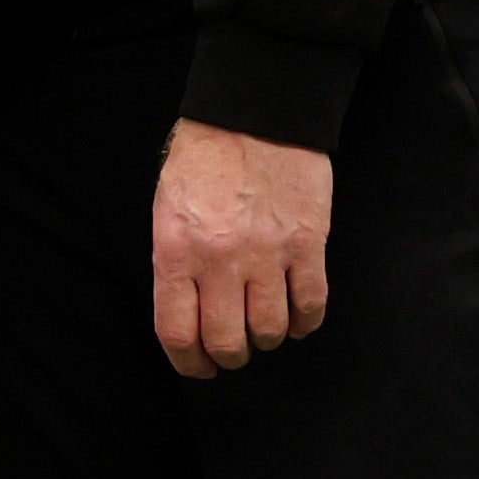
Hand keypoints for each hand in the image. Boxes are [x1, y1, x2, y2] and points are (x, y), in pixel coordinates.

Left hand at [151, 116, 330, 376]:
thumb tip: (189, 315)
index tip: (199, 368)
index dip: (189, 363)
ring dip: (267, 338)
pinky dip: (305, 322)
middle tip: (234, 351)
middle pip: (228, 342)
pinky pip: (311, 305)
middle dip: (230, 356)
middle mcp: (220, 260)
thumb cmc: (204, 157)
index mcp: (177, 251)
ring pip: (271, 330)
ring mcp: (268, 253)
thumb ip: (175, 263)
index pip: (178, 333)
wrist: (254, 110)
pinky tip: (298, 317)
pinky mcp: (309, 244)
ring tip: (264, 326)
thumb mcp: (167, 209)